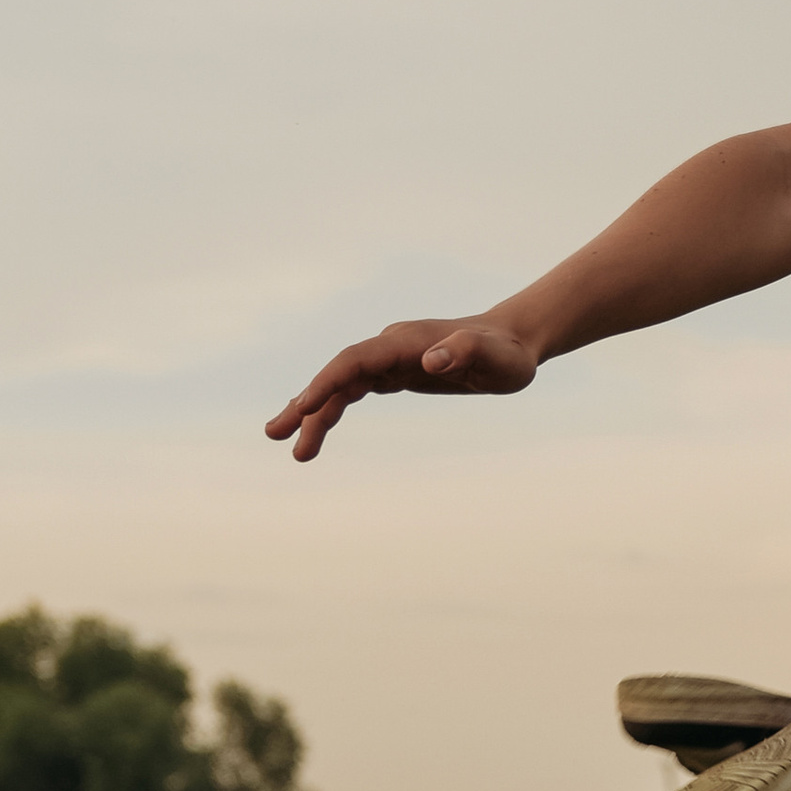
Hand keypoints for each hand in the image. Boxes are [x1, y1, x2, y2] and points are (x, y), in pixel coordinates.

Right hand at [265, 315, 539, 463]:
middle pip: (339, 375)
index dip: (328, 382)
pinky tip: (317, 426)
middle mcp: (391, 348)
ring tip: (295, 448)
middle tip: (276, 435)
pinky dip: (334, 407)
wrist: (514, 341)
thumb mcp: (494, 358)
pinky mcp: (398, 373)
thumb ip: (464, 353)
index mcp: (406, 343)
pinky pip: (356, 390)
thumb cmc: (507, 353)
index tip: (304, 407)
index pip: (355, 361)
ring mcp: (392, 360)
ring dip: (315, 413)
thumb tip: (430, 360)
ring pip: (343, 385)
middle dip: (308, 404)